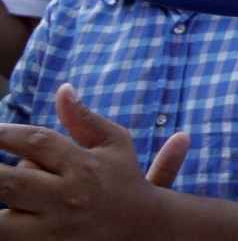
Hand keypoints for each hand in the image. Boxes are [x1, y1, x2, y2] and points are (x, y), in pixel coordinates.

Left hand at [0, 84, 190, 239]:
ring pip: (2, 221)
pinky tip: (7, 214)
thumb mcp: (115, 144)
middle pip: (9, 181)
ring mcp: (55, 230)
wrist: (146, 231)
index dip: (4, 133)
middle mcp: (67, 197)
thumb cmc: (124, 181)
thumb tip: (63, 89)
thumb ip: (85, 119)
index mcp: (82, 166)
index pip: (36, 142)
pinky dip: (5, 227)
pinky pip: (12, 239)